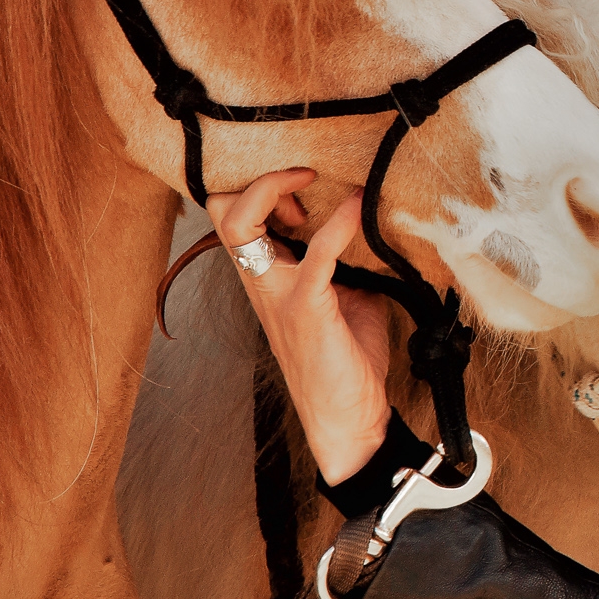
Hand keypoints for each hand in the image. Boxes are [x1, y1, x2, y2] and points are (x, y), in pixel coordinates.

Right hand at [208, 169, 392, 483]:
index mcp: (266, 279)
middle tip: (304, 181)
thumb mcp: (347, 297)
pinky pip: (316, 254)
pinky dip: (340, 223)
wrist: (349, 419)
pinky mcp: (308, 309)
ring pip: (241, 223)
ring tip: (318, 183)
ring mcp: (278, 294)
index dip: (261, 190)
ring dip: (277, 188)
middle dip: (257, 179)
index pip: (231, 218)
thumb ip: (348, 262)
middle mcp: (261, 282)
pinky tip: (361, 209)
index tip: (306, 190)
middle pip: (221, 211)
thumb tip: (377, 224)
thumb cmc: (345, 361)